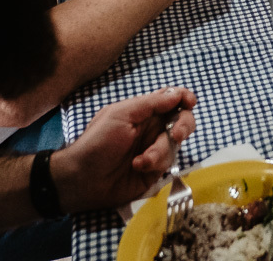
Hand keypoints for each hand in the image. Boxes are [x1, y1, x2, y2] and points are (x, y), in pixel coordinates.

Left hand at [51, 86, 196, 213]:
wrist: (82, 179)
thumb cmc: (97, 141)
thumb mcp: (121, 115)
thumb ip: (151, 104)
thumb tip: (176, 93)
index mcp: (143, 111)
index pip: (171, 99)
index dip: (184, 98)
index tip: (190, 102)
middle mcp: (152, 128)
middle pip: (182, 120)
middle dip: (183, 126)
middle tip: (176, 135)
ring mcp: (154, 149)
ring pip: (175, 144)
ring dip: (160, 151)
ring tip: (140, 160)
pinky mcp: (155, 170)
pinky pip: (168, 163)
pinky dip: (154, 164)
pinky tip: (137, 166)